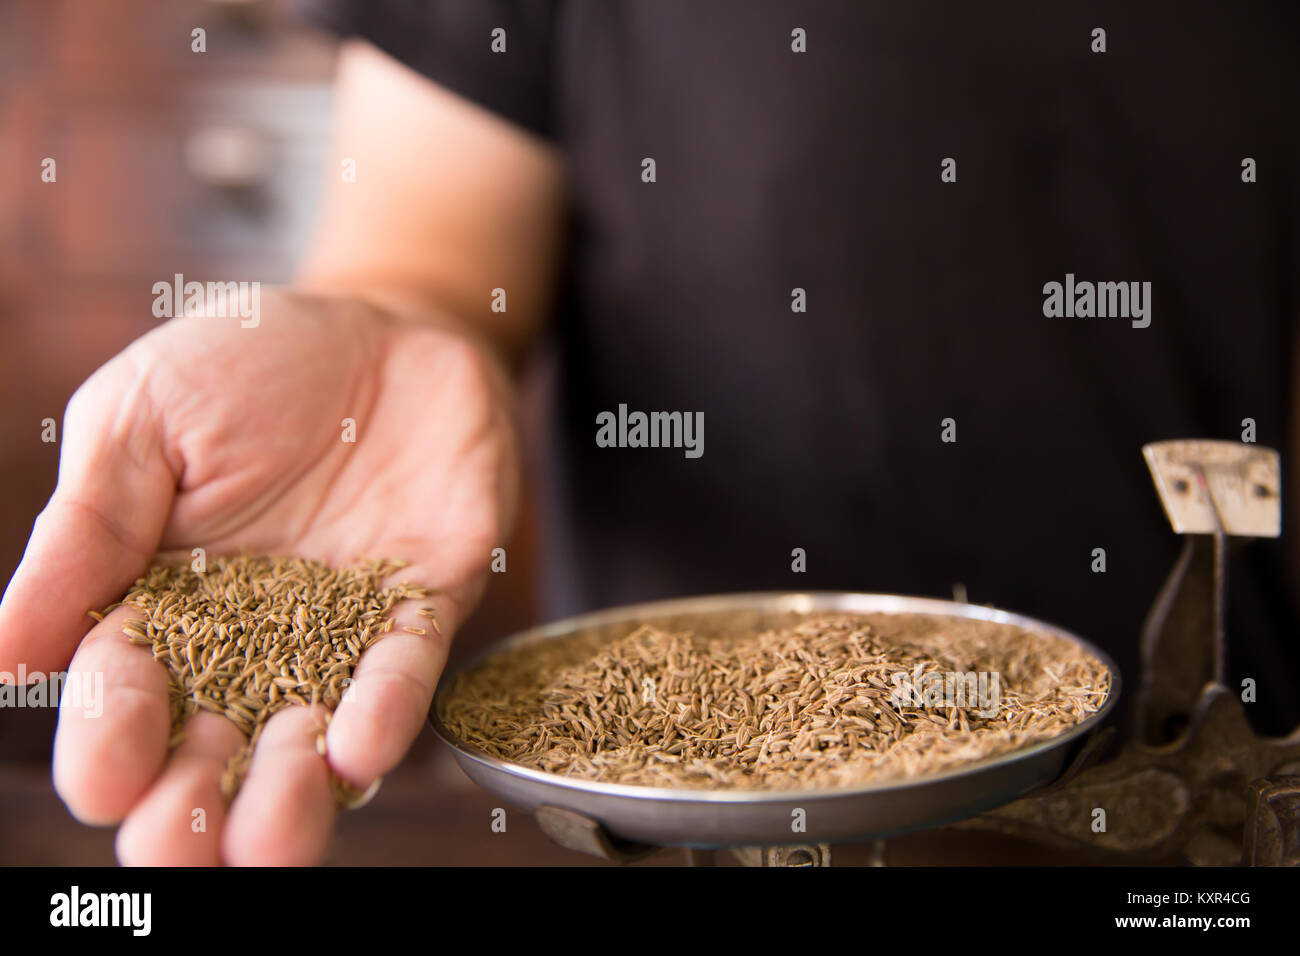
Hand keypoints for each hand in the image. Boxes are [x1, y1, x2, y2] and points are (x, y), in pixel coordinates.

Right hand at [0, 289, 518, 863]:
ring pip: (312, 739)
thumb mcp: (143, 420)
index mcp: (160, 602)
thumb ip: (88, 529)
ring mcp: (342, 628)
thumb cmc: (246, 364)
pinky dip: (384, 710)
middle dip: (192, 809)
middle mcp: (251, 638)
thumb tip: (6, 656)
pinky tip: (358, 748)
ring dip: (289, 794)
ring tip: (269, 838)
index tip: (108, 774)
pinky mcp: (422, 603)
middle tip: (179, 842)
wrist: (376, 327)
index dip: (110, 740)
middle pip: (213, 750)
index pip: (124, 695)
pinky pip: (404, 671)